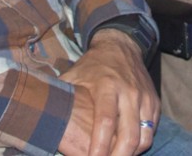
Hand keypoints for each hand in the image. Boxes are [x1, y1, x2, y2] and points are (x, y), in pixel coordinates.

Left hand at [58, 29, 159, 155]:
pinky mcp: (154, 101)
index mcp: (106, 86)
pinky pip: (151, 129)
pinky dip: (141, 142)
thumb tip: (37, 111)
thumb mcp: (73, 75)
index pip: (105, 122)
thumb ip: (60, 95)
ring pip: (145, 136)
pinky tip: (128, 147)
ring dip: (132, 153)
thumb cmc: (93, 65)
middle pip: (129, 135)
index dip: (100, 146)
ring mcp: (144, 97)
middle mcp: (128, 92)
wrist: (121, 45)